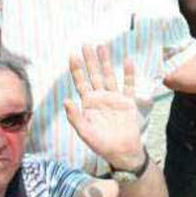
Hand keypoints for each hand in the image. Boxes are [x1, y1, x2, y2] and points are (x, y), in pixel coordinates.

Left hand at [64, 45, 144, 169]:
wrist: (122, 152)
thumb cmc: (101, 144)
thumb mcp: (85, 132)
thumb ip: (75, 117)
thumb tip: (66, 100)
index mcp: (89, 103)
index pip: (81, 82)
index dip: (77, 69)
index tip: (73, 55)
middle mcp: (101, 98)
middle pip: (94, 74)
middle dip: (90, 60)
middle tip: (86, 44)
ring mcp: (114, 98)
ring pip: (109, 76)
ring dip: (106, 62)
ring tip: (103, 46)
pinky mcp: (127, 102)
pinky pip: (128, 85)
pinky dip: (128, 74)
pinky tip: (128, 62)